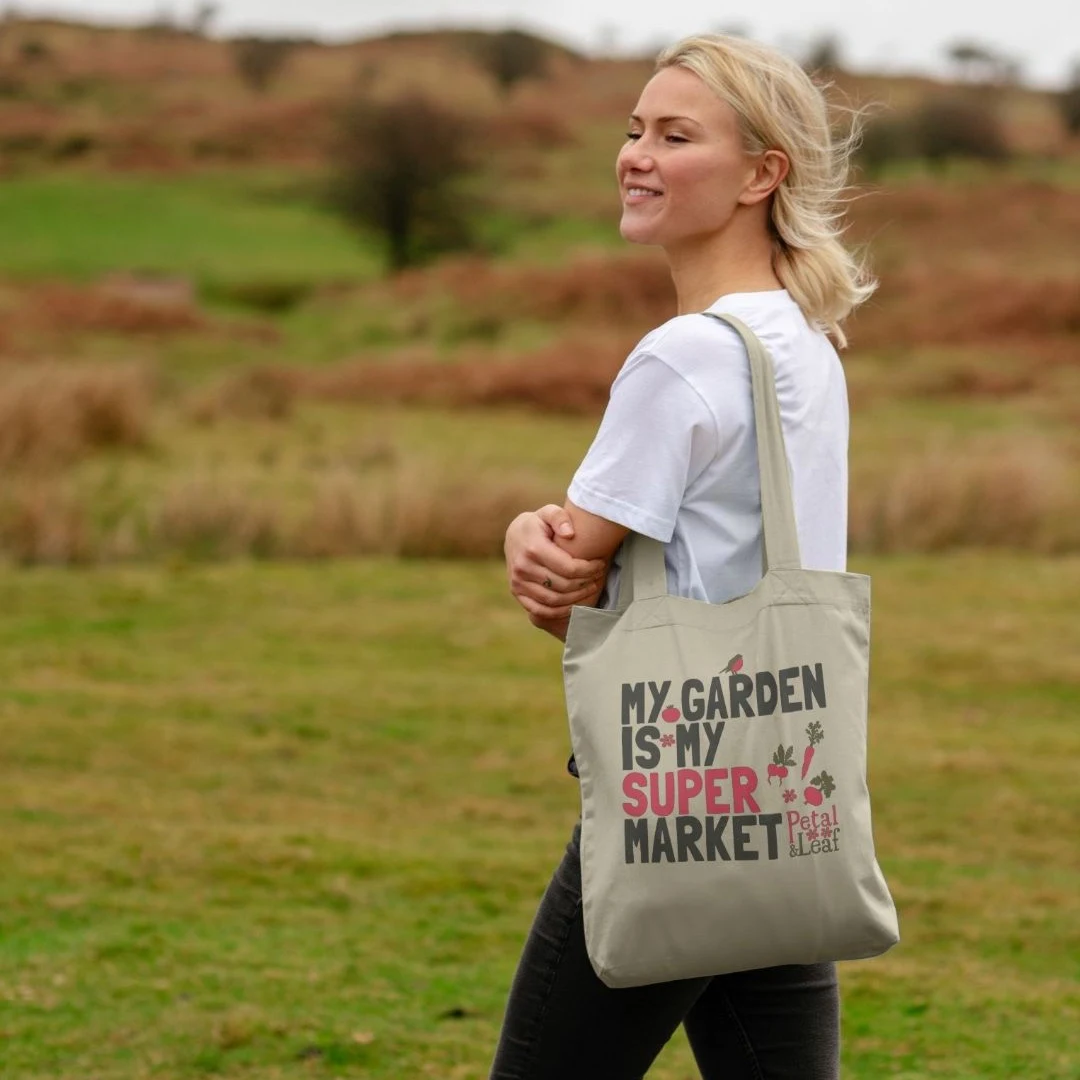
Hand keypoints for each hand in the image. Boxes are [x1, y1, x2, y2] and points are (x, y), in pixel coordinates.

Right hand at [505, 505, 606, 620]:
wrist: (514, 535)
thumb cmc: (538, 523)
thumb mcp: (548, 512)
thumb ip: (560, 517)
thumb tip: (570, 534)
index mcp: (533, 548)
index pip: (568, 568)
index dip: (589, 569)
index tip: (600, 564)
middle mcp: (523, 567)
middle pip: (563, 585)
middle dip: (585, 583)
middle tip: (598, 576)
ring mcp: (517, 582)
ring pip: (553, 600)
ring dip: (576, 598)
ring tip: (590, 588)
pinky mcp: (516, 592)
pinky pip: (539, 610)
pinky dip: (559, 612)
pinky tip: (573, 604)